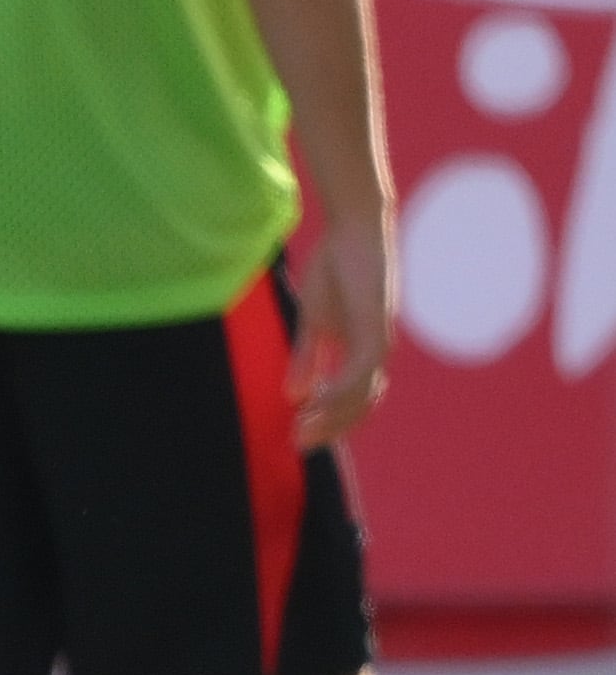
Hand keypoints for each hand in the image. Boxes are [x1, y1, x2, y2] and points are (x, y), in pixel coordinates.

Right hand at [294, 215, 393, 450]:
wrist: (354, 230)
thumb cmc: (336, 268)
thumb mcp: (314, 320)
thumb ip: (308, 356)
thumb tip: (296, 394)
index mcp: (362, 352)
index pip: (351, 399)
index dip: (328, 420)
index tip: (297, 436)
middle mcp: (376, 353)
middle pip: (359, 405)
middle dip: (329, 428)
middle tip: (298, 444)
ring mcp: (378, 342)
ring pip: (361, 395)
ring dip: (331, 416)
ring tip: (302, 429)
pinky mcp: (375, 329)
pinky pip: (359, 372)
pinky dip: (338, 391)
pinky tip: (314, 402)